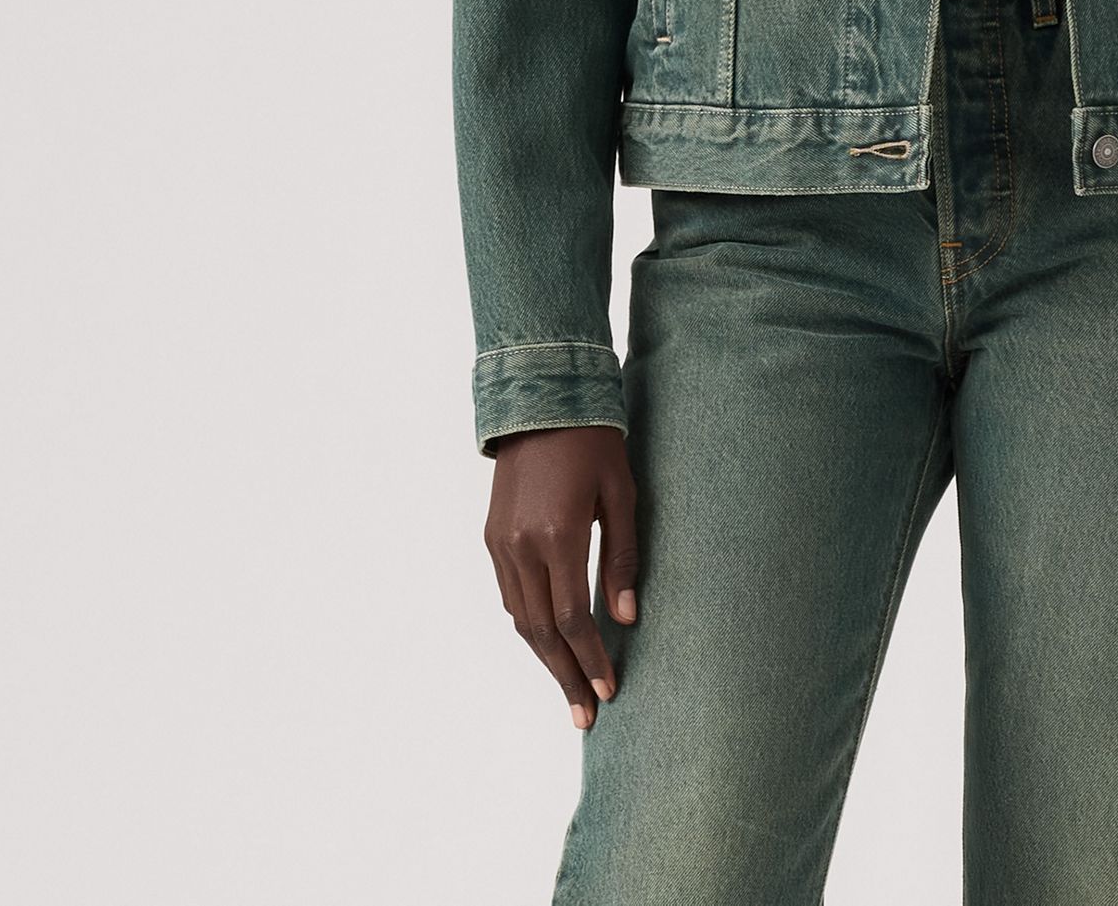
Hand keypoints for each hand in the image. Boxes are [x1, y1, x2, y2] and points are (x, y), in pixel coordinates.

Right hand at [484, 424, 639, 728]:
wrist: (540, 400)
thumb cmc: (595, 444)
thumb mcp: (623, 496)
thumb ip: (624, 560)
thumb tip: (626, 620)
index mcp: (558, 535)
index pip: (574, 618)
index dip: (592, 660)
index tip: (610, 691)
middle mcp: (521, 546)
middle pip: (542, 631)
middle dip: (566, 676)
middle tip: (586, 717)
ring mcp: (500, 543)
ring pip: (520, 619)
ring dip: (545, 658)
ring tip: (570, 689)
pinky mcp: (491, 537)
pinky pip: (509, 595)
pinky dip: (530, 626)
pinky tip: (551, 644)